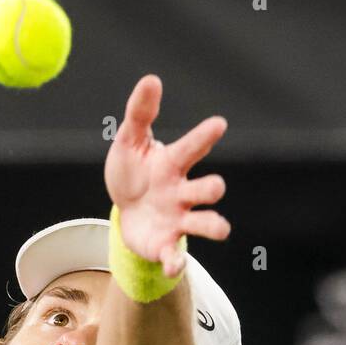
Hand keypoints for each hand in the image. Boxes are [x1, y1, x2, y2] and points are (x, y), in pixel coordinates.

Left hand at [104, 74, 230, 276]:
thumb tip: (152, 79)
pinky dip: (175, 262)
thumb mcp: (129, 141)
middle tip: (214, 186)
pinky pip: (175, 256)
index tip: (219, 123)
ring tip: (220, 227)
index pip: (192, 148)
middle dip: (212, 188)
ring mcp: (178, 220)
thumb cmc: (133, 172)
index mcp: (173, 165)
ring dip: (212, 225)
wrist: (125, 212)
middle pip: (206, 190)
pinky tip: (173, 266)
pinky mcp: (166, 244)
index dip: (204, 137)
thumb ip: (140, 113)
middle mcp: (183, 192)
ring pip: (203, 223)